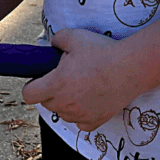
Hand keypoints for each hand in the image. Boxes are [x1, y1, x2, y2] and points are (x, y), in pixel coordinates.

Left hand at [21, 29, 139, 131]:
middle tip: (66, 77)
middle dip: (51, 91)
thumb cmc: (102, 51)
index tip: (41, 78)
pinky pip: (80, 123)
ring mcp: (79, 116)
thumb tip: (51, 45)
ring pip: (63, 113)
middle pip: (46, 103)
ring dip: (66, 103)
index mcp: (56, 85)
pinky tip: (91, 99)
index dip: (32, 85)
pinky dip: (82, 114)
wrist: (131, 68)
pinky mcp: (94, 122)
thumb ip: (57, 40)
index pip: (28, 95)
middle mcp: (65, 104)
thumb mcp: (75, 36)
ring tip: (82, 86)